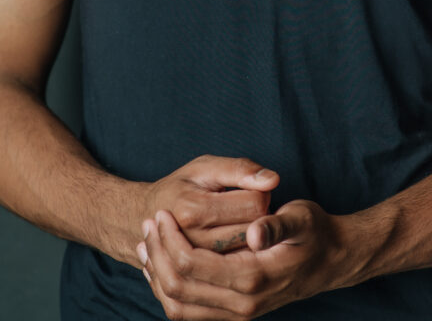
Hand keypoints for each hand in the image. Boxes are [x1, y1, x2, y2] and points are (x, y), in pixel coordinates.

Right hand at [134, 155, 279, 263]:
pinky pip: (235, 268)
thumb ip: (240, 169)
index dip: (260, 192)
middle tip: (242, 207)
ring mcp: (195, 263)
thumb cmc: (181, 186)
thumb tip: (273, 180)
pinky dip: (240, 254)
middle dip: (257, 216)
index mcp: (194, 209)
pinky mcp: (197, 277)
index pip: (255, 203)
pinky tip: (231, 241)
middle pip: (253, 229)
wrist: (145, 216)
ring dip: (249, 236)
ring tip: (235, 222)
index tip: (247, 189)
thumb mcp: (206, 166)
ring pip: (247, 250)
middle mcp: (194, 239)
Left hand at [136, 198, 354, 319]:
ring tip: (147, 244)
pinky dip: (169, 291)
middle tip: (149, 224)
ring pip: (179, 307)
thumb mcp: (302, 218)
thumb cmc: (315, 232)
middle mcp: (242, 304)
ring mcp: (237, 314)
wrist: (330, 261)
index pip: (194, 265)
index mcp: (253, 278)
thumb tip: (254, 233)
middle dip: (157, 255)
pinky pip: (189, 312)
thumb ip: (278, 225)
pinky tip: (162, 265)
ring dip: (157, 276)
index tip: (161, 213)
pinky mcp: (234, 314)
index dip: (171, 240)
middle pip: (180, 288)